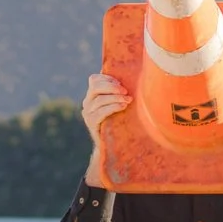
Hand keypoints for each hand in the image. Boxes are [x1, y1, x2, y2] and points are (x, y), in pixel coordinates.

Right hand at [81, 73, 127, 187]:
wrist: (114, 146)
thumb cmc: (122, 121)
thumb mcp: (120, 103)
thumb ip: (120, 92)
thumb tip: (134, 75)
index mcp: (93, 95)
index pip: (94, 80)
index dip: (107, 78)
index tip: (121, 83)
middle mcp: (87, 103)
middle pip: (94, 87)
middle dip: (111, 87)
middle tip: (125, 91)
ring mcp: (87, 114)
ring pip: (99, 100)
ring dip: (115, 98)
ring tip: (128, 100)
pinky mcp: (91, 124)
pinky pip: (100, 112)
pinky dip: (112, 107)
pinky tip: (123, 106)